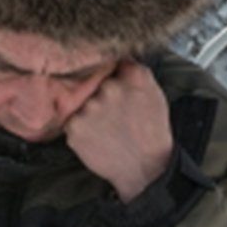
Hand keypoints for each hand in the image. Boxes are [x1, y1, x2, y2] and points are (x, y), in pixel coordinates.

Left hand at [63, 60, 172, 201]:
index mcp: (133, 76)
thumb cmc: (151, 132)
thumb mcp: (154, 93)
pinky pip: (72, 120)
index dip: (110, 72)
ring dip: (88, 111)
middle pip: (94, 80)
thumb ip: (134, 72)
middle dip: (99, 92)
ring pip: (82, 101)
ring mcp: (90, 107)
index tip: (112, 82)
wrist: (145, 168)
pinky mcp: (74, 127)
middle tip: (111, 113)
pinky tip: (96, 137)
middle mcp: (110, 88)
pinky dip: (80, 128)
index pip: (111, 61)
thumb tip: (117, 58)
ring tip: (106, 128)